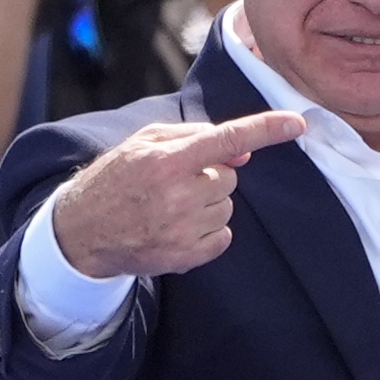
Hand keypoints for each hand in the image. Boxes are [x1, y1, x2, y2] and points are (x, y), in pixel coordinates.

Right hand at [51, 111, 309, 277]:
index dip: (266, 129)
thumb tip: (244, 151)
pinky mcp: (186, 257)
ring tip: (170, 206)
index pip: (228, 139)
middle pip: (229, 176)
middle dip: (210, 175)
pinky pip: (224, 236)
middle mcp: (178, 194)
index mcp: (166, 160)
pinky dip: (209, 230)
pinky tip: (177, 226)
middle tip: (175, 182)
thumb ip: (195, 138)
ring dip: (208, 203)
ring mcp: (183, 229)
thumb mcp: (145, 143)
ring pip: (227, 206)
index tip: (298, 123)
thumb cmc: (116, 178)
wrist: (82, 232)